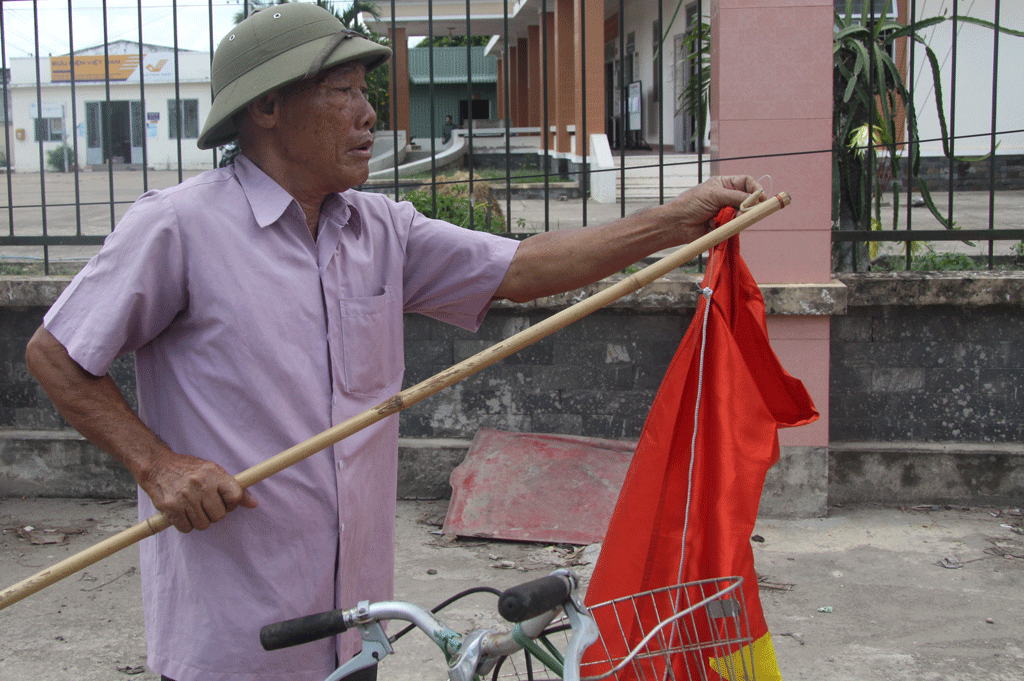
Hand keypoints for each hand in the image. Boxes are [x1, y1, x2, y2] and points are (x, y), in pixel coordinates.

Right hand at [139, 451, 257, 532]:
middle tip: (205, 505)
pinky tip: (183, 513)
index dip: (232, 504)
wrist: (157, 466)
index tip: (224, 502)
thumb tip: (253, 504)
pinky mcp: (171, 508)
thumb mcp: (214, 471)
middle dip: (214, 514)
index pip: (235, 496)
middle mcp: (200, 485)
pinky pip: (187, 528)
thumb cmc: (189, 470)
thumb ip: (234, 488)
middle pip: (219, 515)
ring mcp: (185, 497)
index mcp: (214, 474)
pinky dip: (186, 524)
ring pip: (203, 524)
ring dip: (200, 520)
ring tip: (194, 508)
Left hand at [666, 175, 764, 234]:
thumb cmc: (692, 204)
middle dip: (748, 205)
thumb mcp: (715, 195)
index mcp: (724, 184)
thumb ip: (736, 196)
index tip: (762, 198)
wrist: (678, 224)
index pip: (746, 182)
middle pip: (748, 200)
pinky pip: (735, 226)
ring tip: (725, 218)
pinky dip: (731, 226)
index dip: (756, 189)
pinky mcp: (724, 226)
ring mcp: (726, 212)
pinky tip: (720, 225)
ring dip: (737, 217)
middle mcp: (727, 197)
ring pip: (743, 214)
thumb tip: (756, 200)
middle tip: (746, 211)